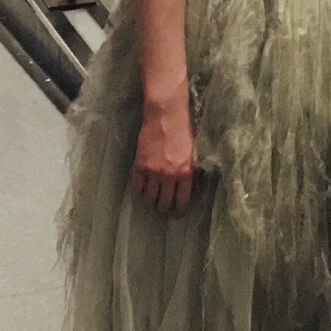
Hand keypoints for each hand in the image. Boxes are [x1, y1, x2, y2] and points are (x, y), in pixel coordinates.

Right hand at [131, 91, 197, 216]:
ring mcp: (153, 172)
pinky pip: (137, 187)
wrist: (165, 116)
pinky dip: (139, 190)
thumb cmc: (183, 132)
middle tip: (164, 207)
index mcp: (186, 173)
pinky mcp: (139, 166)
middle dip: (164, 208)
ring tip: (154, 197)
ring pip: (149, 198)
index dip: (179, 211)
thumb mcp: (193, 154)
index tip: (177, 214)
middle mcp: (169, 175)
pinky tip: (143, 188)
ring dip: (151, 199)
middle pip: (164, 203)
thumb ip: (190, 172)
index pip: (181, 201)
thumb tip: (188, 188)